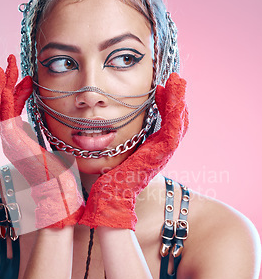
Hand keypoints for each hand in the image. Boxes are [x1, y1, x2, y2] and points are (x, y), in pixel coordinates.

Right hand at [0, 55, 84, 227]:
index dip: (17, 92)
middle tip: (8, 61)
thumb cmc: (62, 178)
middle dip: (4, 83)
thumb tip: (52, 124)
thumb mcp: (54, 149)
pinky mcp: (13, 144)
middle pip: (0, 106)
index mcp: (19, 142)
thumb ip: (47, 136)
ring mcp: (9, 144)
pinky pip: (3, 116)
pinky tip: (6, 83)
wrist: (60, 197)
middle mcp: (10, 142)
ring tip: (2, 65)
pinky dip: (3, 98)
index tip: (29, 77)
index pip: (12, 111)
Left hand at [79, 73, 187, 229]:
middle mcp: (159, 151)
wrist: (108, 200)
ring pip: (179, 122)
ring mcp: (161, 154)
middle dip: (177, 98)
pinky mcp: (159, 155)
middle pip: (177, 120)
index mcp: (150, 150)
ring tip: (177, 81)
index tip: (159, 87)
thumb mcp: (111, 155)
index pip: (165, 123)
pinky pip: (173, 130)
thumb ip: (113, 142)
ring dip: (179, 100)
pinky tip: (171, 96)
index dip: (166, 104)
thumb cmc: (106, 181)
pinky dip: (175, 112)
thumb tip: (99, 130)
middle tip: (176, 79)